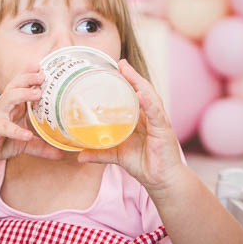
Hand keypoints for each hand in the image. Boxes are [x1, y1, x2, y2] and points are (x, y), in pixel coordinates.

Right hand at [0, 67, 61, 165]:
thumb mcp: (24, 144)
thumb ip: (41, 147)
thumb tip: (61, 154)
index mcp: (14, 105)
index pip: (22, 85)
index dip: (31, 74)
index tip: (44, 67)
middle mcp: (5, 106)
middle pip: (15, 85)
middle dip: (28, 78)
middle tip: (43, 75)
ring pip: (8, 98)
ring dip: (23, 94)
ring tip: (38, 94)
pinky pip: (4, 127)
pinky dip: (16, 131)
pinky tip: (26, 135)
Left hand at [78, 60, 184, 193]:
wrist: (161, 181)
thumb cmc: (143, 165)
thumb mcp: (116, 156)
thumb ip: (99, 153)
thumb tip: (79, 155)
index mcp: (141, 119)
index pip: (133, 95)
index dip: (125, 81)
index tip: (112, 68)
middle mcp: (151, 116)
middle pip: (142, 91)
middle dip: (132, 76)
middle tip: (119, 63)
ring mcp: (159, 121)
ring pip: (149, 97)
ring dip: (138, 82)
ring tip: (127, 71)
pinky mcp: (164, 130)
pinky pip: (155, 113)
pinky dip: (148, 102)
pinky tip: (140, 94)